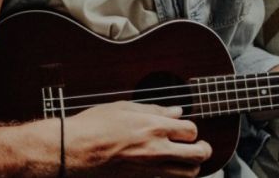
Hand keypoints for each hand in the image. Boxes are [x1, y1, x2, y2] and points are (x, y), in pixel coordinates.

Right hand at [64, 101, 210, 177]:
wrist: (76, 150)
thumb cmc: (94, 125)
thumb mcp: (123, 107)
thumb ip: (154, 110)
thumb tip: (175, 111)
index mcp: (153, 127)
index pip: (190, 130)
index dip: (190, 128)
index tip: (183, 127)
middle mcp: (156, 149)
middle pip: (197, 154)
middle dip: (203, 149)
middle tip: (200, 145)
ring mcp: (150, 168)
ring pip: (188, 173)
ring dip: (192, 165)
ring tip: (187, 158)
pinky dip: (174, 174)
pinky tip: (168, 166)